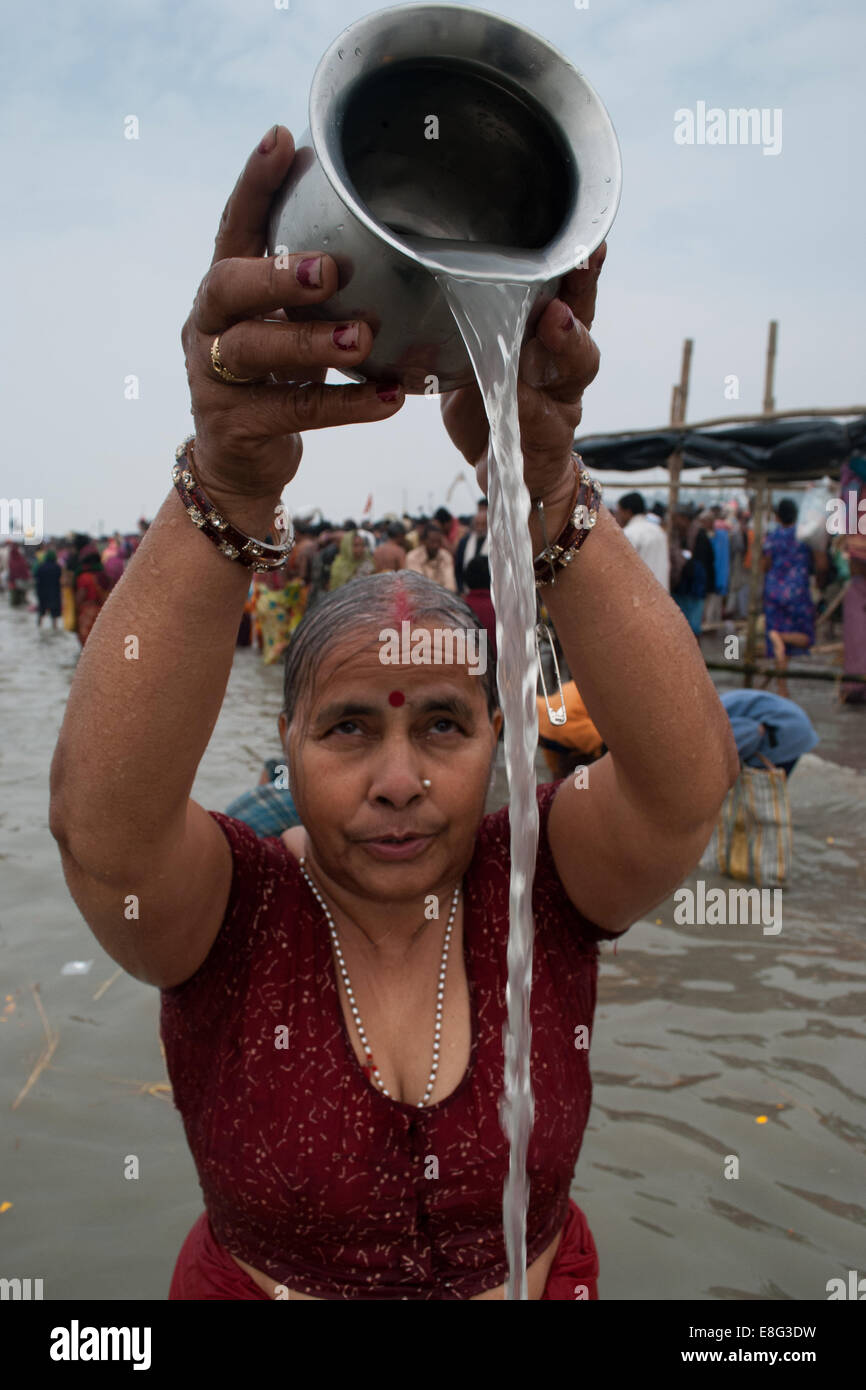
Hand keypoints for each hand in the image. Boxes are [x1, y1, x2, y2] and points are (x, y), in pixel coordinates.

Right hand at [181, 126, 404, 506]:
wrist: (241, 464)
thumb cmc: (275, 380)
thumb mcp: (288, 325)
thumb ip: (312, 290)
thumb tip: (385, 238)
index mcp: (223, 290)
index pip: (233, 226)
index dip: (254, 184)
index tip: (281, 141)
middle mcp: (207, 326)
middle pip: (227, 286)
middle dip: (276, 274)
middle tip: (329, 271)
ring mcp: (212, 377)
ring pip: (252, 350)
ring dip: (310, 341)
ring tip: (363, 339)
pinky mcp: (233, 425)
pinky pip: (290, 411)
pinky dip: (344, 405)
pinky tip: (389, 397)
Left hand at [440, 245, 604, 501]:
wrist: (505, 470)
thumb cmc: (489, 405)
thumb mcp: (472, 360)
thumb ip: (466, 328)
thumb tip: (422, 282)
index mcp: (546, 336)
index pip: (566, 293)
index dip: (577, 268)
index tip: (585, 241)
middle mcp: (562, 364)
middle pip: (582, 320)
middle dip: (579, 291)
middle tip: (572, 268)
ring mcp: (562, 404)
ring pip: (577, 368)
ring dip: (566, 342)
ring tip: (556, 320)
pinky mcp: (548, 442)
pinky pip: (543, 423)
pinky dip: (531, 409)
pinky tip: (521, 397)